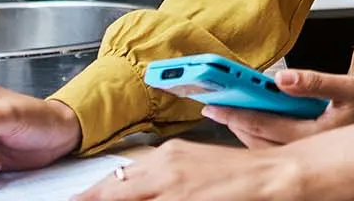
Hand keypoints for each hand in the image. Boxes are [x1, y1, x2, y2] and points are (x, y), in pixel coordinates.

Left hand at [70, 140, 307, 200]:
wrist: (276, 174)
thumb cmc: (242, 176)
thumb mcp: (197, 169)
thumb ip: (166, 179)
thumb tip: (138, 188)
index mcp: (166, 156)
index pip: (117, 179)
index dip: (92, 195)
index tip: (77, 200)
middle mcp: (163, 167)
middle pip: (111, 191)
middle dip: (88, 200)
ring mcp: (172, 186)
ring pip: (124, 198)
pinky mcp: (183, 200)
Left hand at [203, 69, 353, 148]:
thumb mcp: (349, 88)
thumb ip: (315, 82)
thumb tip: (283, 77)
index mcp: (309, 134)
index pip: (260, 124)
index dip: (233, 114)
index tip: (212, 105)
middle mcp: (304, 150)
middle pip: (255, 139)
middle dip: (232, 123)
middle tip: (210, 109)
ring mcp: (307, 155)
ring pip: (263, 148)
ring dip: (243, 133)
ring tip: (228, 116)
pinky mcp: (311, 155)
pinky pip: (275, 150)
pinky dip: (259, 138)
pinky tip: (254, 126)